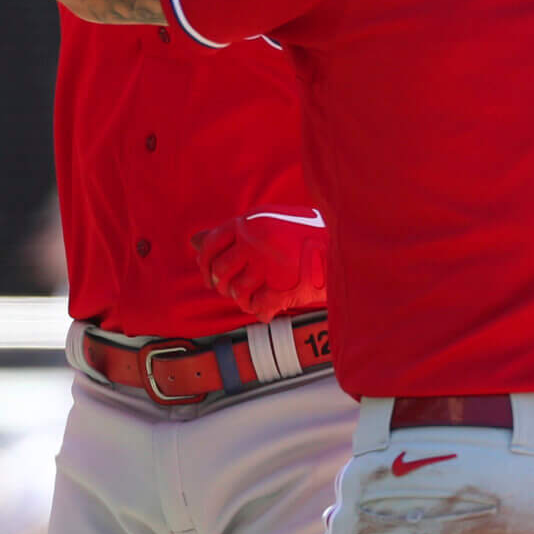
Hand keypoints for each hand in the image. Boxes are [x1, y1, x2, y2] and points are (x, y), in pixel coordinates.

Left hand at [189, 206, 329, 321]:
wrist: (341, 242)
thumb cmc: (301, 232)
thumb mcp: (265, 221)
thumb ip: (231, 232)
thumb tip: (192, 241)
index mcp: (248, 223)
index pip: (210, 245)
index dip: (205, 264)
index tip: (210, 276)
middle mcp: (253, 242)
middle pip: (221, 271)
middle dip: (223, 284)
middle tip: (234, 289)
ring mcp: (267, 265)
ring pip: (237, 291)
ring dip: (243, 299)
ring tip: (254, 297)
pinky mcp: (282, 286)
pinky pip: (257, 306)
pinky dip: (260, 311)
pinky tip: (267, 309)